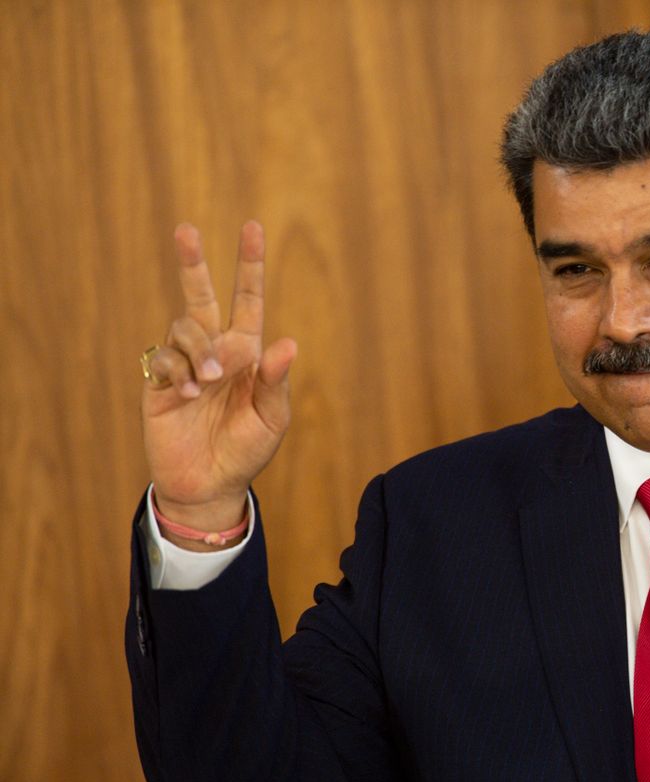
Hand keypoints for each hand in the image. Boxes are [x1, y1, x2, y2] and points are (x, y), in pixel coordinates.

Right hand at [142, 221, 296, 536]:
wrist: (211, 485)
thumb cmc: (248, 450)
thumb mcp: (272, 417)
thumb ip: (276, 380)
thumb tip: (288, 343)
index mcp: (248, 352)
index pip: (248, 299)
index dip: (250, 265)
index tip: (251, 227)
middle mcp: (216, 350)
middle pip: (202, 296)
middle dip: (193, 262)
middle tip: (186, 228)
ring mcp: (185, 365)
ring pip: (184, 328)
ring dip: (198, 350)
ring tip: (208, 383)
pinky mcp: (159, 383)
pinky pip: (163, 359)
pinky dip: (177, 372)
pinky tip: (188, 396)